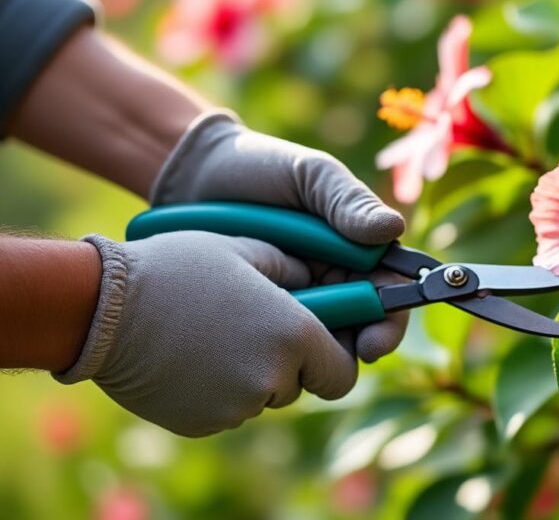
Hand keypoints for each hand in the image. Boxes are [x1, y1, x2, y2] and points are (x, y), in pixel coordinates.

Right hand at [57, 232, 359, 436]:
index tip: (319, 346)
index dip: (334, 361)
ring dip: (250, 375)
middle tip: (253, 330)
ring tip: (214, 336)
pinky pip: (226, 410)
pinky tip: (190, 357)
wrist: (102, 309)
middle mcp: (271, 378)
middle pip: (299, 385)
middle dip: (287, 364)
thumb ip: (293, 270)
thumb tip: (316, 280)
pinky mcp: (202, 424)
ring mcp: (235, 407)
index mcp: (293, 336)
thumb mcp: (246, 250)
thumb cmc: (176, 268)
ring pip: (261, 397)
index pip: (342, 374)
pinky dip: (217, 391)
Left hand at [150, 112, 407, 361]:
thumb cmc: (259, 166)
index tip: (374, 341)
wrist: (192, 175)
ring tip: (292, 352)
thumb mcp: (309, 175)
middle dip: (356, 347)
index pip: (390, 291)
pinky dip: (277, 346)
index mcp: (358, 248)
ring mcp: (299, 296)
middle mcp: (335, 277)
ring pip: (321, 339)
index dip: (388, 321)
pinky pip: (279, 338)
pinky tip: (261, 345)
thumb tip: (393, 229)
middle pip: (361, 326)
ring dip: (315, 351)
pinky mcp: (262, 310)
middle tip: (339, 361)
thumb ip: (348, 201)